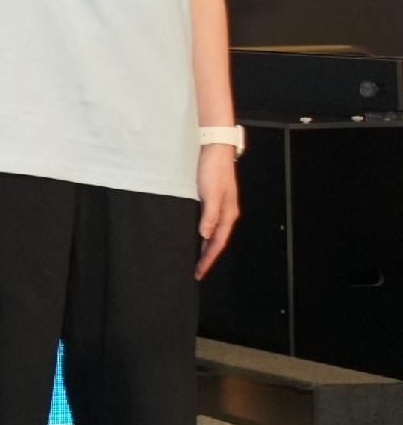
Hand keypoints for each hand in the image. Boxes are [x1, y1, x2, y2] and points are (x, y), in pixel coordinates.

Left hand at [196, 138, 240, 278]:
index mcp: (228, 215)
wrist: (215, 152)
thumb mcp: (211, 194)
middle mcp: (226, 214)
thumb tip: (205, 235)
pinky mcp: (213, 202)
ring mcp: (221, 208)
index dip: (208, 258)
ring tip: (197, 261)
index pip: (217, 243)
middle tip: (197, 272)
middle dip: (207, 258)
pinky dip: (204, 236)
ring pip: (214, 235)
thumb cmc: (214, 172)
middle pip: (217, 242)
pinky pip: (209, 225)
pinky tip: (198, 238)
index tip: (199, 271)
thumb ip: (209, 215)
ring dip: (206, 248)